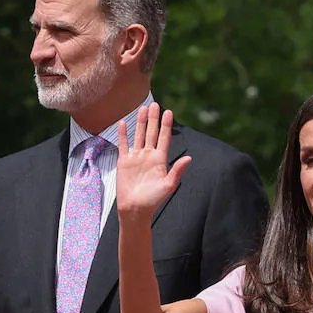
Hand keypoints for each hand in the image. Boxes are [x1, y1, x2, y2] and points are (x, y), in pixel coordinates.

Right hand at [115, 102, 192, 221]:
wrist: (134, 209)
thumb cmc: (153, 200)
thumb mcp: (168, 185)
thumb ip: (177, 170)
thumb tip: (189, 158)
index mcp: (160, 159)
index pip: (164, 138)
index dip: (166, 125)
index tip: (168, 112)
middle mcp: (148, 155)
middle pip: (151, 133)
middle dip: (154, 119)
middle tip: (155, 104)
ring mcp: (136, 157)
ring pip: (139, 135)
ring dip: (141, 122)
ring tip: (143, 108)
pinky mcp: (124, 162)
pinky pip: (123, 144)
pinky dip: (123, 134)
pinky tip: (123, 122)